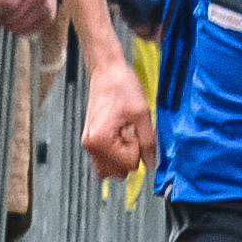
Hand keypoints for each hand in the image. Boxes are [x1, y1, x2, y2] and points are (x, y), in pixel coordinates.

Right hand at [81, 56, 156, 180]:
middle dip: (130, 156)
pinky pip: (104, 157)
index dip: (140, 149)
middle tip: (133, 133)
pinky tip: (122, 134)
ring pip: (108, 168)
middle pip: (116, 171)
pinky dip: (115, 152)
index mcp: (101, 141)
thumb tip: (152, 163)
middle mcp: (91, 145)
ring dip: (122, 156)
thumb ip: (148, 142)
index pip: (129, 164)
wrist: (107, 70)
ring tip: (126, 133)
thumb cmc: (121, 86)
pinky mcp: (92, 138)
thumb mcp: (142, 114)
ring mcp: (89, 142)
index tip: (139, 131)